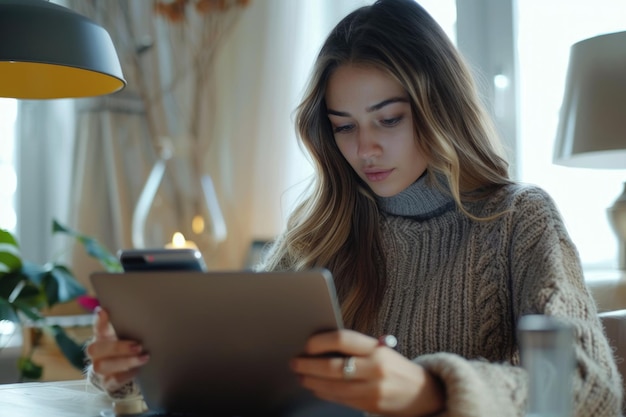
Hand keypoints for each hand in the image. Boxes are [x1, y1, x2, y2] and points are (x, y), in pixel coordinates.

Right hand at [85, 307, 148, 392]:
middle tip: (138, 345)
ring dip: (124, 361)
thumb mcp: (127, 335)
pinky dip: (126, 375)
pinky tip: (138, 370)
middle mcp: (97, 353)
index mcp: (102, 337)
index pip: (97, 327)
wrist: (122, 374)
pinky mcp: (107, 383)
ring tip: (144, 357)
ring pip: (101, 366)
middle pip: (94, 349)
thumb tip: (131, 308)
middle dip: (117, 347)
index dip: (99, 320)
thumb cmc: (127, 348)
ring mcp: (100, 369)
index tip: (103, 310)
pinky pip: (112, 381)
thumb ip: (128, 324)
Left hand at [290, 329, 443, 416]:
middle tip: (295, 362)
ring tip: (301, 375)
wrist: (423, 393)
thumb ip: (356, 348)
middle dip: (309, 365)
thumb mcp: (380, 350)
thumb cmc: (395, 367)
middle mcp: (376, 368)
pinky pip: (340, 399)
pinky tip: (315, 387)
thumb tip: (321, 346)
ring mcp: (373, 389)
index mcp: (377, 348)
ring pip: (333, 386)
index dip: (321, 341)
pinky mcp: (370, 405)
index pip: (343, 339)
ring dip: (312, 380)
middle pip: (333, 366)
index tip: (307, 344)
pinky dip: (323, 393)